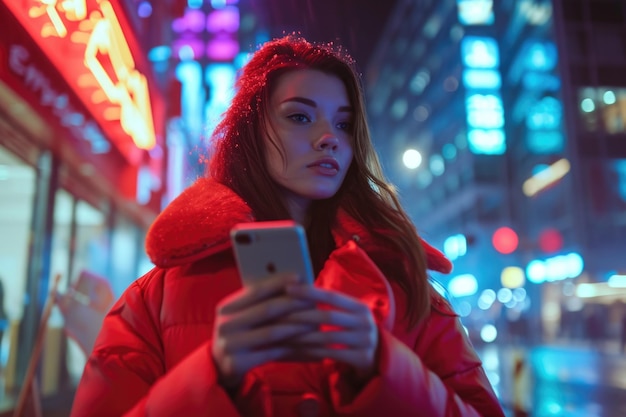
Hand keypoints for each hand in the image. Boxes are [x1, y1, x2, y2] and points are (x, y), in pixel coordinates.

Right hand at [212, 274, 314, 389]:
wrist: (218, 366)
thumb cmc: (239, 334)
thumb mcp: (242, 316)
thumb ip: (261, 303)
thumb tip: (293, 284)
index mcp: (227, 307)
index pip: (256, 290)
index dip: (278, 282)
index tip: (299, 277)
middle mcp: (226, 324)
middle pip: (267, 309)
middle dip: (293, 304)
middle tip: (313, 301)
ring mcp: (229, 344)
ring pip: (272, 332)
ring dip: (297, 326)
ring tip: (314, 323)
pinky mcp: (237, 363)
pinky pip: (271, 352)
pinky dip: (291, 348)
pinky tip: (306, 344)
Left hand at [282, 285, 378, 382]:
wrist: (378, 357)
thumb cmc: (354, 330)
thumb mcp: (348, 315)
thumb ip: (330, 304)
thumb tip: (298, 288)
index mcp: (360, 307)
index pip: (332, 296)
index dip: (309, 292)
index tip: (287, 289)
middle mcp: (365, 322)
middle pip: (328, 316)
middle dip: (301, 315)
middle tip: (278, 314)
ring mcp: (365, 341)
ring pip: (327, 338)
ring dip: (302, 336)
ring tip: (282, 334)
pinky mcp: (361, 359)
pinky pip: (330, 354)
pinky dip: (310, 352)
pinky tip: (294, 350)